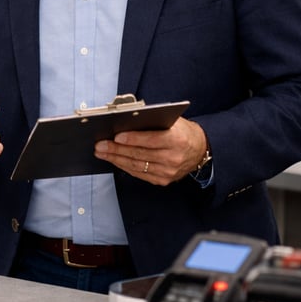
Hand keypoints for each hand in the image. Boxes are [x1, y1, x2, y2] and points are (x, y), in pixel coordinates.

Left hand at [93, 117, 207, 185]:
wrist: (200, 149)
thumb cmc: (183, 132)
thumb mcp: (172, 121)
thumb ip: (152, 122)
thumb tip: (126, 121)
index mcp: (177, 139)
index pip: (151, 140)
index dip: (132, 139)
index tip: (116, 136)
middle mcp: (173, 158)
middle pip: (140, 154)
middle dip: (117, 149)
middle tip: (101, 145)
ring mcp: (168, 171)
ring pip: (136, 166)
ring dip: (116, 159)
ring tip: (102, 153)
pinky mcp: (163, 180)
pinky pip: (139, 174)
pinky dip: (124, 166)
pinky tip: (114, 160)